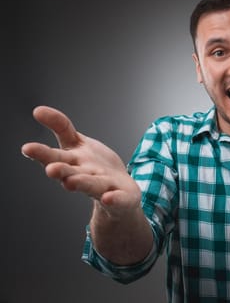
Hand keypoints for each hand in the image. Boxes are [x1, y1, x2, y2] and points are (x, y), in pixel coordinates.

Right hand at [21, 106, 140, 215]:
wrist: (119, 192)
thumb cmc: (94, 165)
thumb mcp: (76, 143)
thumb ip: (60, 127)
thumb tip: (37, 109)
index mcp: (72, 159)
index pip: (58, 150)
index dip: (44, 147)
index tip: (29, 143)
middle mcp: (84, 173)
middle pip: (70, 171)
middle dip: (60, 170)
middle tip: (51, 169)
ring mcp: (102, 186)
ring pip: (91, 184)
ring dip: (81, 183)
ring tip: (70, 182)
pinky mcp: (120, 197)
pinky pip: (117, 198)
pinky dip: (113, 199)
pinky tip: (109, 198)